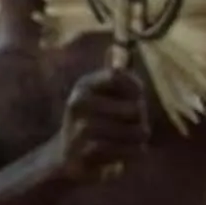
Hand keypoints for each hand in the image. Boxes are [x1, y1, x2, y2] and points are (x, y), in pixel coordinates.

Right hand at [60, 66, 150, 182]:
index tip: (133, 97)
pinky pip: (131, 150)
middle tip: (127, 124)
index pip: (120, 76)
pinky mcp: (89, 152)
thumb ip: (113, 76)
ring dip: (137, 139)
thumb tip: (114, 48)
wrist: (66, 156)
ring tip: (126, 140)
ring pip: (137, 131)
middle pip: (135, 108)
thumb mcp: (99, 95)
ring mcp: (82, 128)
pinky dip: (133, 153)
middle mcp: (79, 102)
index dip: (135, 89)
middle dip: (140, 119)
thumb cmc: (92, 121)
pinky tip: (123, 153)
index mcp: (84, 85)